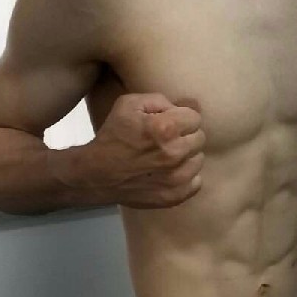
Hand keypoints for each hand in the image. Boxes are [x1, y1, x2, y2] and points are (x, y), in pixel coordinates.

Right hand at [86, 93, 205, 207]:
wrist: (96, 174)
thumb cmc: (113, 135)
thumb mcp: (129, 103)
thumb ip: (159, 100)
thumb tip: (181, 107)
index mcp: (166, 128)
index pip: (195, 117)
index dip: (181, 117)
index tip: (170, 122)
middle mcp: (175, 153)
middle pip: (200, 138)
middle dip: (185, 135)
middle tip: (168, 138)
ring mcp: (176, 178)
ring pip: (198, 159)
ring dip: (187, 156)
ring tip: (168, 155)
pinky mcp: (174, 196)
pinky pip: (196, 182)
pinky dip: (186, 176)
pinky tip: (170, 172)